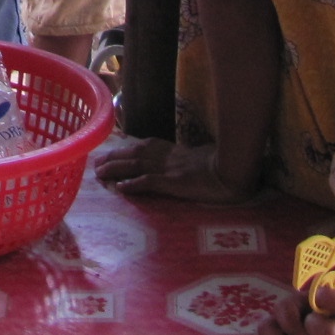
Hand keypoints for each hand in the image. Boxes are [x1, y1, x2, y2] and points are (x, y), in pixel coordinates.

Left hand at [96, 137, 256, 202]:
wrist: (237, 171)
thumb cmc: (225, 165)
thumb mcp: (203, 157)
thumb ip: (190, 158)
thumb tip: (185, 164)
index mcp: (175, 151)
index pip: (146, 146)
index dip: (127, 149)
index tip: (113, 151)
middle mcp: (169, 157)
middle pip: (135, 153)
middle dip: (114, 157)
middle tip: (97, 162)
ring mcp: (171, 169)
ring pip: (136, 165)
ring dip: (116, 169)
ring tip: (99, 173)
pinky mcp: (175, 182)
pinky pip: (150, 182)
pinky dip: (133, 184)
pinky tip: (120, 188)